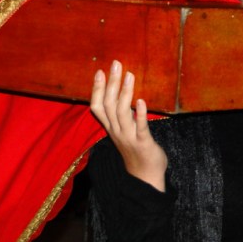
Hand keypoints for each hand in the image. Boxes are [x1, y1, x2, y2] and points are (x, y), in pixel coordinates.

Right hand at [91, 60, 167, 191]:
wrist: (145, 177)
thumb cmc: (136, 151)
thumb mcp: (124, 132)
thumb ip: (122, 115)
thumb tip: (123, 93)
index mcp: (111, 128)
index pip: (97, 107)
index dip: (96, 89)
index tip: (99, 71)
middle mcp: (116, 131)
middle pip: (109, 105)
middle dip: (111, 83)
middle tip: (116, 64)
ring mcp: (128, 137)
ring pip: (121, 113)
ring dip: (125, 93)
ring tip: (129, 75)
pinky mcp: (143, 143)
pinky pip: (140, 127)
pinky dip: (139, 114)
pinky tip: (141, 101)